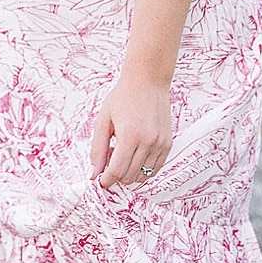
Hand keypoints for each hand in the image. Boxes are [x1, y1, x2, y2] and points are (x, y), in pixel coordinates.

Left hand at [91, 75, 172, 189]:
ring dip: (130, 173)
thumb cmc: (123, 97)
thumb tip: (94, 173)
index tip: (101, 180)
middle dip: (116, 176)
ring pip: (143, 175)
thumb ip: (97, 149)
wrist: (148, 81)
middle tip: (110, 160)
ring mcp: (160, 144)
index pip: (117, 171)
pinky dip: (143, 169)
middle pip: (130, 176)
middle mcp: (148, 142)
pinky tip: (134, 155)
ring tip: (123, 154)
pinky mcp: (168, 144)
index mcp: (129, 135)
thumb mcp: (103, 120)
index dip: (106, 180)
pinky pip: (155, 168)